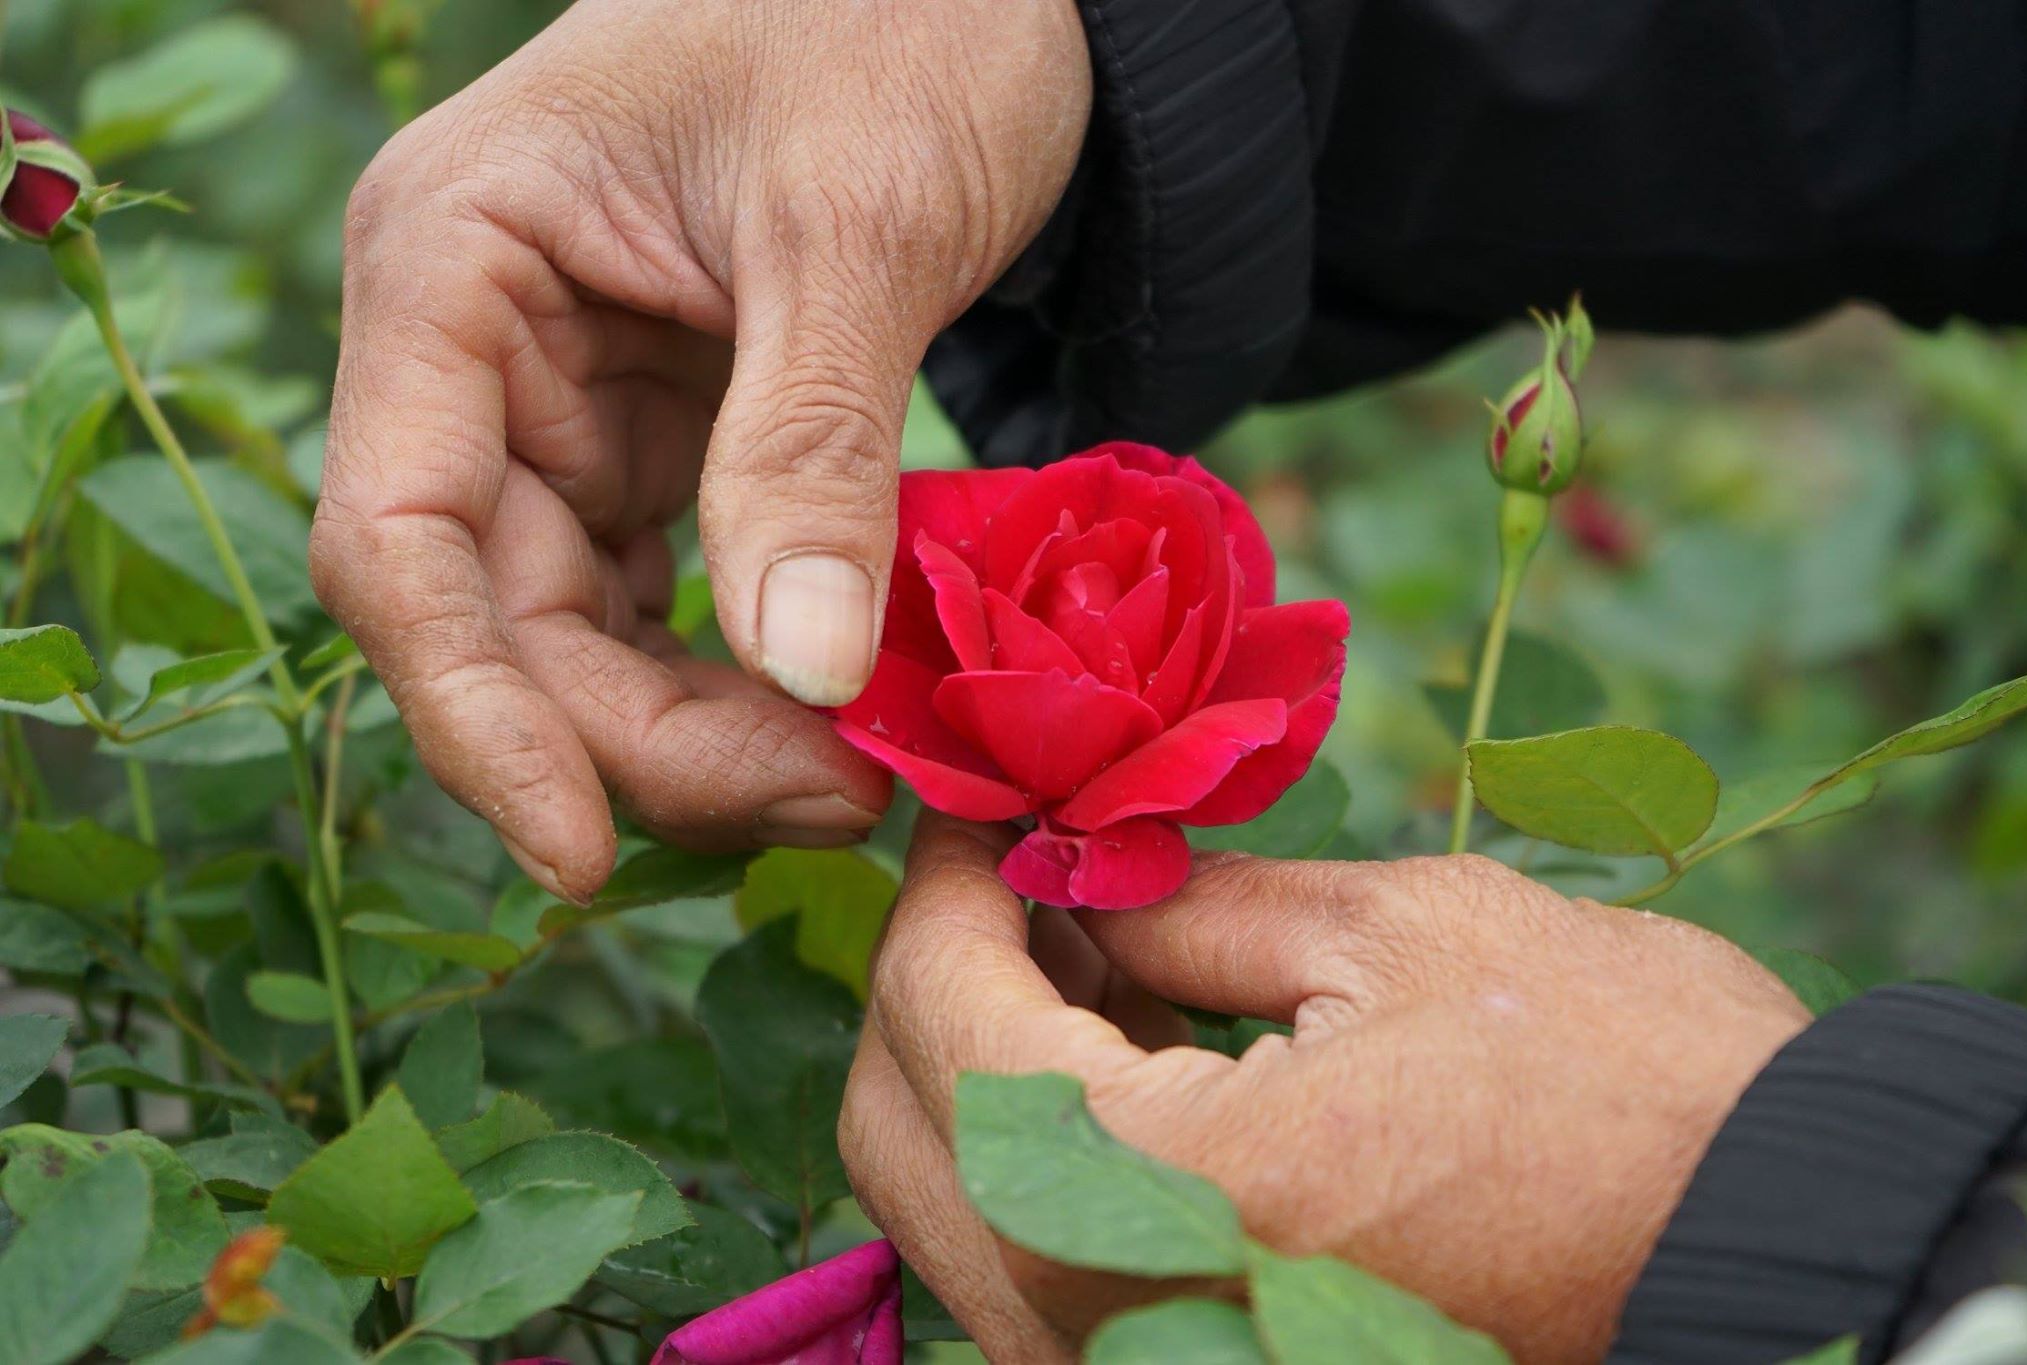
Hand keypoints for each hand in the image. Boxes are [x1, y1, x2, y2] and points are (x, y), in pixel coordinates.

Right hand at [310, 0, 1091, 897]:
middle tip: (830, 804)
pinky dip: (742, 673)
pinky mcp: (662, 433)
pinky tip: (834, 715)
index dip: (477, 718)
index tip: (585, 853)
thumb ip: (810, 446)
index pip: (403, 539)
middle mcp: (481, 346)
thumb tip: (802, 677)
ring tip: (855, 775)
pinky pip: (667, 596)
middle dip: (650, 741)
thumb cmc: (901, 21)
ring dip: (702, 731)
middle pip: (502, 617)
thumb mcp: (857, 222)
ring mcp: (568, 397)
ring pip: (584, 631)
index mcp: (455, 261)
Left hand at [841, 814, 1810, 1363]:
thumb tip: (1074, 869)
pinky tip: (1125, 1044)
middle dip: (940, 976)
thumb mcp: (1397, 935)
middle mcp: (1117, 1324)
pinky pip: (1036, 1267)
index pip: (942, 1019)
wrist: (1768, 1250)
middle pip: (903, 1132)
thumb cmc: (1624, 1085)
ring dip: (984, 1060)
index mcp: (1167, 1194)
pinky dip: (1045, 1148)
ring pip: (953, 1210)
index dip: (940, 890)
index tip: (974, 808)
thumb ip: (1186, 907)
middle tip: (1023, 867)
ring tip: (1084, 939)